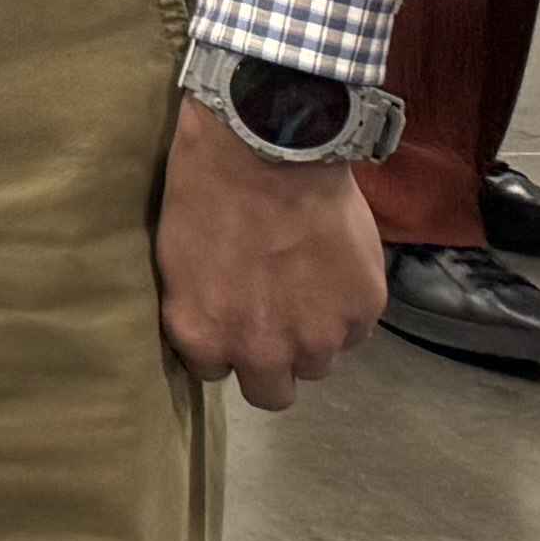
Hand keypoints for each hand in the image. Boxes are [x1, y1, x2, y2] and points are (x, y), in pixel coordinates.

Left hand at [157, 98, 387, 407]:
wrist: (269, 148)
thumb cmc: (206, 191)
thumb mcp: (176, 259)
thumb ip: (200, 311)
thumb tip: (216, 334)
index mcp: (205, 336)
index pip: (215, 372)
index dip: (223, 341)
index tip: (228, 316)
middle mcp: (262, 350)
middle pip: (273, 392)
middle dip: (271, 363)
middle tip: (272, 320)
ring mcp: (319, 335)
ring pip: (319, 362)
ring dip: (311, 335)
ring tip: (302, 283)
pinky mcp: (363, 311)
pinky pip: (355, 330)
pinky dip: (345, 307)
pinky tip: (329, 265)